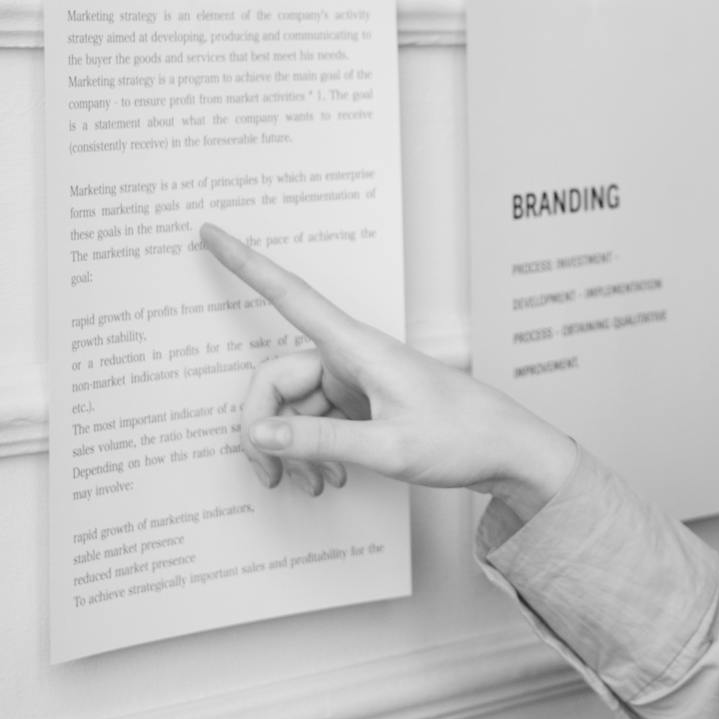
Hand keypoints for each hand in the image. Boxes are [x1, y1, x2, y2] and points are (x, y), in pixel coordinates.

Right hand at [199, 224, 576, 519]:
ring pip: (292, 407)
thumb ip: (319, 442)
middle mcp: (351, 357)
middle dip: (263, 428)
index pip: (290, 294)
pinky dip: (312, 451)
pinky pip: (314, 421)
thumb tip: (259, 434)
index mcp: (358, 348)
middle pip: (275, 379)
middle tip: (268, 476)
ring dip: (291, 449)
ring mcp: (354, 380)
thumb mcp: (388, 447)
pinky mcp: (361, 402)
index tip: (210, 232)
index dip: (245, 263)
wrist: (507, 451)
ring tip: (313, 486)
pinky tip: (329, 478)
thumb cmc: (462, 437)